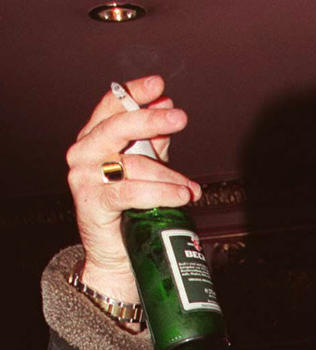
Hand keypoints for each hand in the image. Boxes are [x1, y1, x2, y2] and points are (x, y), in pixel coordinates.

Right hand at [65, 75, 200, 299]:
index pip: (111, 107)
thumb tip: (169, 107)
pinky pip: (131, 192)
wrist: (115, 258)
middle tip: (180, 119)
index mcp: (93, 140)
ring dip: (169, 175)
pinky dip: (160, 193)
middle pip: (119, 128)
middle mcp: (83, 153)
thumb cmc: (128, 214)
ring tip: (191, 188)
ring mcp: (84, 177)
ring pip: (133, 165)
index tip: (158, 85)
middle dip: (152, 121)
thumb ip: (153, 141)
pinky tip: (181, 196)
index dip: (134, 93)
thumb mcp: (144, 171)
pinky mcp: (92, 202)